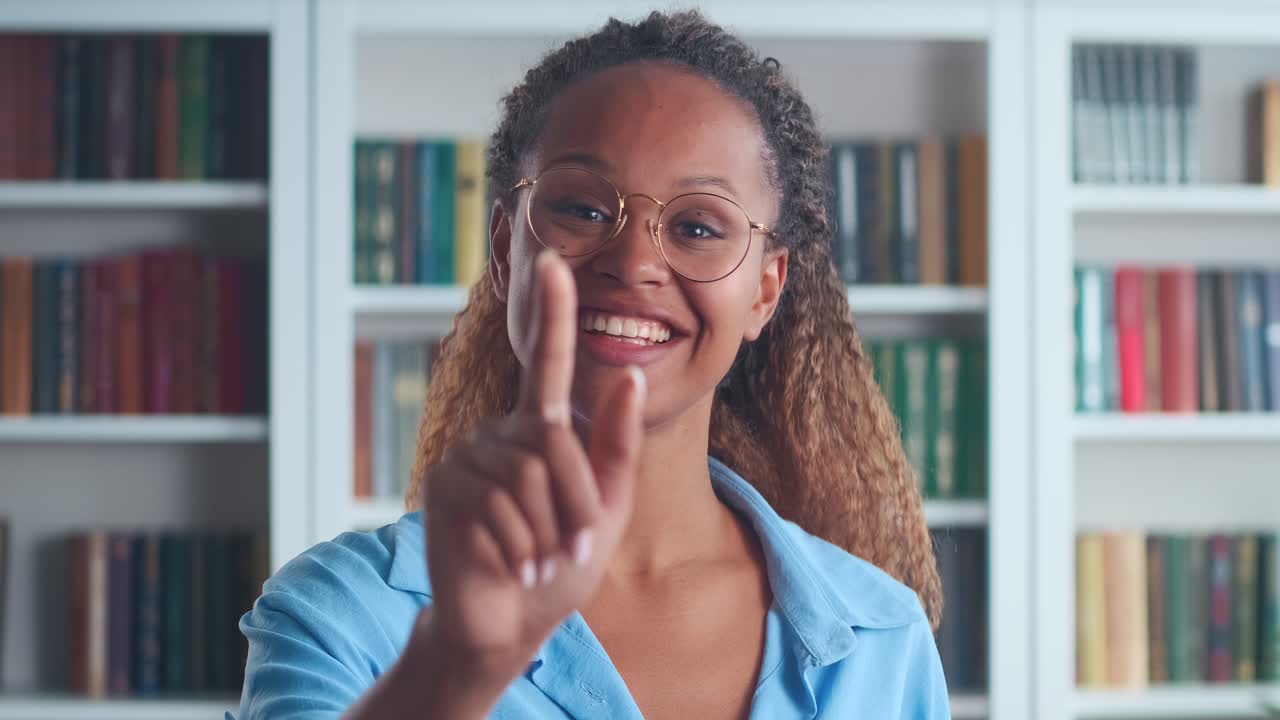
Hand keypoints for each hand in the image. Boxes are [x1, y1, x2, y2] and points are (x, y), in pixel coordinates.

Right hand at [420, 249, 645, 684]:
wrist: (507, 624)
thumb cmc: (559, 567)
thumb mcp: (606, 510)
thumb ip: (615, 446)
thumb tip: (629, 372)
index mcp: (540, 431)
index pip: (547, 363)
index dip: (552, 312)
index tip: (553, 258)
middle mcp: (501, 433)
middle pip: (554, 443)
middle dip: (577, 504)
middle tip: (575, 549)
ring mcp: (468, 456)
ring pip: (528, 475)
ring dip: (548, 531)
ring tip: (540, 560)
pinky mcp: (445, 487)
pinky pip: (498, 504)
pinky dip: (519, 545)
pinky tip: (513, 566)